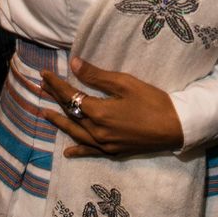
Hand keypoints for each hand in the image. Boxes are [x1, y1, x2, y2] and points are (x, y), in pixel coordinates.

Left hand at [39, 57, 183, 157]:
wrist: (175, 127)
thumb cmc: (152, 101)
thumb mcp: (125, 83)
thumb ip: (97, 76)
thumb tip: (74, 64)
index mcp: (99, 112)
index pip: (70, 96)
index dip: (56, 85)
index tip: (44, 75)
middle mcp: (97, 131)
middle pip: (70, 113)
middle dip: (55, 99)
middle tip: (42, 88)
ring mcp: (105, 144)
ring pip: (76, 132)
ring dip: (60, 122)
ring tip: (46, 113)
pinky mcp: (114, 152)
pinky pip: (90, 151)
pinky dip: (78, 150)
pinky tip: (68, 152)